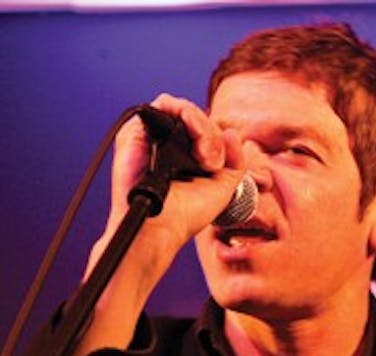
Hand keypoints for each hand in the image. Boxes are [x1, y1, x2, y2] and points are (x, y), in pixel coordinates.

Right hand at [87, 93, 245, 278]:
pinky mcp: (136, 132)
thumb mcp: (223, 187)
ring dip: (201, 127)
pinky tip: (192, 145)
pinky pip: (162, 105)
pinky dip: (184, 117)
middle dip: (211, 136)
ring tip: (203, 158)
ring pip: (182, 108)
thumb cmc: (187, 214)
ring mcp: (151, 135)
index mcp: (187, 152)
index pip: (207, 128)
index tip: (217, 167)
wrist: (161, 227)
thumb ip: (235, 161)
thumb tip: (233, 133)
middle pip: (196, 116)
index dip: (218, 140)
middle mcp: (168, 141)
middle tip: (211, 164)